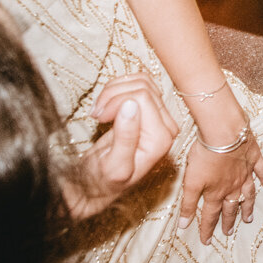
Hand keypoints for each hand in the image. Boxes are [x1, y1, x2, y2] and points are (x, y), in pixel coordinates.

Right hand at [62, 75, 180, 218]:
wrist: (99, 183)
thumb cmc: (104, 179)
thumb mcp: (113, 166)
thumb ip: (125, 138)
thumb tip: (130, 106)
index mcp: (161, 139)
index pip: (142, 97)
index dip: (115, 102)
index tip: (98, 117)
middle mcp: (166, 126)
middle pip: (142, 86)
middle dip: (112, 95)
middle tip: (95, 114)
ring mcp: (160, 116)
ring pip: (140, 80)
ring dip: (113, 90)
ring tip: (99, 111)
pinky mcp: (150, 109)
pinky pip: (138, 82)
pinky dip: (117, 88)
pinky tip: (105, 105)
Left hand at [178, 102, 262, 242]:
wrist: (223, 132)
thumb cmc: (205, 155)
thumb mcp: (190, 181)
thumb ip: (188, 204)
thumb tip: (183, 226)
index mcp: (215, 192)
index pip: (210, 215)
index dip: (207, 229)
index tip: (206, 241)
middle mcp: (232, 186)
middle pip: (230, 207)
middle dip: (229, 221)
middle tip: (228, 232)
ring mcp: (245, 173)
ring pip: (248, 194)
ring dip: (248, 207)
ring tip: (249, 219)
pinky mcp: (254, 158)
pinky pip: (262, 173)